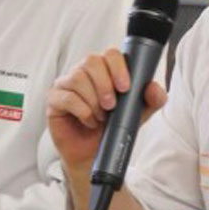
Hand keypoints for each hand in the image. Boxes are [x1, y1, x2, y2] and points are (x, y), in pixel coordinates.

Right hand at [47, 49, 166, 173]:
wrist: (92, 155)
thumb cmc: (111, 129)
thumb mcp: (136, 115)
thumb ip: (150, 100)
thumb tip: (154, 87)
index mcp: (104, 70)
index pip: (110, 54)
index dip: (118, 67)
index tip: (125, 87)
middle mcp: (83, 72)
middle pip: (91, 61)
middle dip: (105, 84)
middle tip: (112, 106)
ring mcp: (66, 84)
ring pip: (78, 78)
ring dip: (93, 100)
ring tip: (101, 117)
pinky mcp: (54, 100)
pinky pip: (67, 97)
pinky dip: (82, 111)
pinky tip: (89, 121)